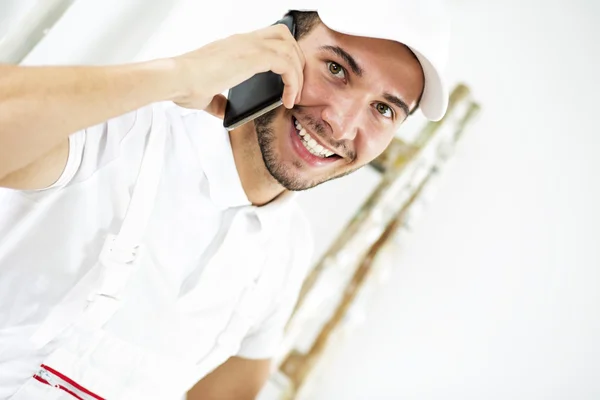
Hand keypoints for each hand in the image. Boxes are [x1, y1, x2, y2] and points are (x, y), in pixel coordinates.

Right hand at [171, 24, 304, 113]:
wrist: (175, 79)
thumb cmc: (184, 84)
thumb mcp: (206, 94)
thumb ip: (218, 101)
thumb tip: (224, 110)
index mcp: (235, 45)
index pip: (270, 37)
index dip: (286, 55)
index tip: (288, 79)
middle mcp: (244, 40)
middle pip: (286, 37)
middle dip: (297, 61)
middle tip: (296, 87)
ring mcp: (248, 45)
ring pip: (290, 48)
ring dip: (298, 73)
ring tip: (294, 96)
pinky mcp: (252, 56)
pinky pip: (286, 64)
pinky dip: (293, 82)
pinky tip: (287, 100)